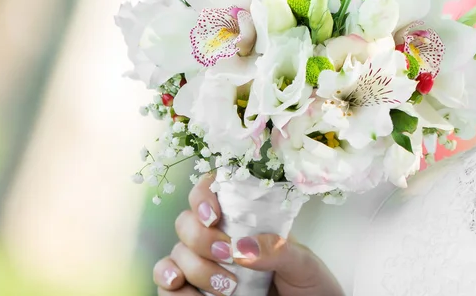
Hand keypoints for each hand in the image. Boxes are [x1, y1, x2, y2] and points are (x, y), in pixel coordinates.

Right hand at [153, 174, 343, 295]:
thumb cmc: (309, 284)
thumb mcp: (303, 262)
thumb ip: (277, 250)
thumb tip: (242, 246)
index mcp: (244, 219)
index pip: (212, 190)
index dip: (203, 194)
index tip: (213, 214)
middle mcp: (218, 238)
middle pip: (186, 221)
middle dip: (201, 237)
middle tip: (227, 254)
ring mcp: (204, 266)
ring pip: (176, 253)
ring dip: (194, 267)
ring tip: (227, 288)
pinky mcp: (194, 293)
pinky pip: (166, 286)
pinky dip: (169, 286)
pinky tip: (182, 288)